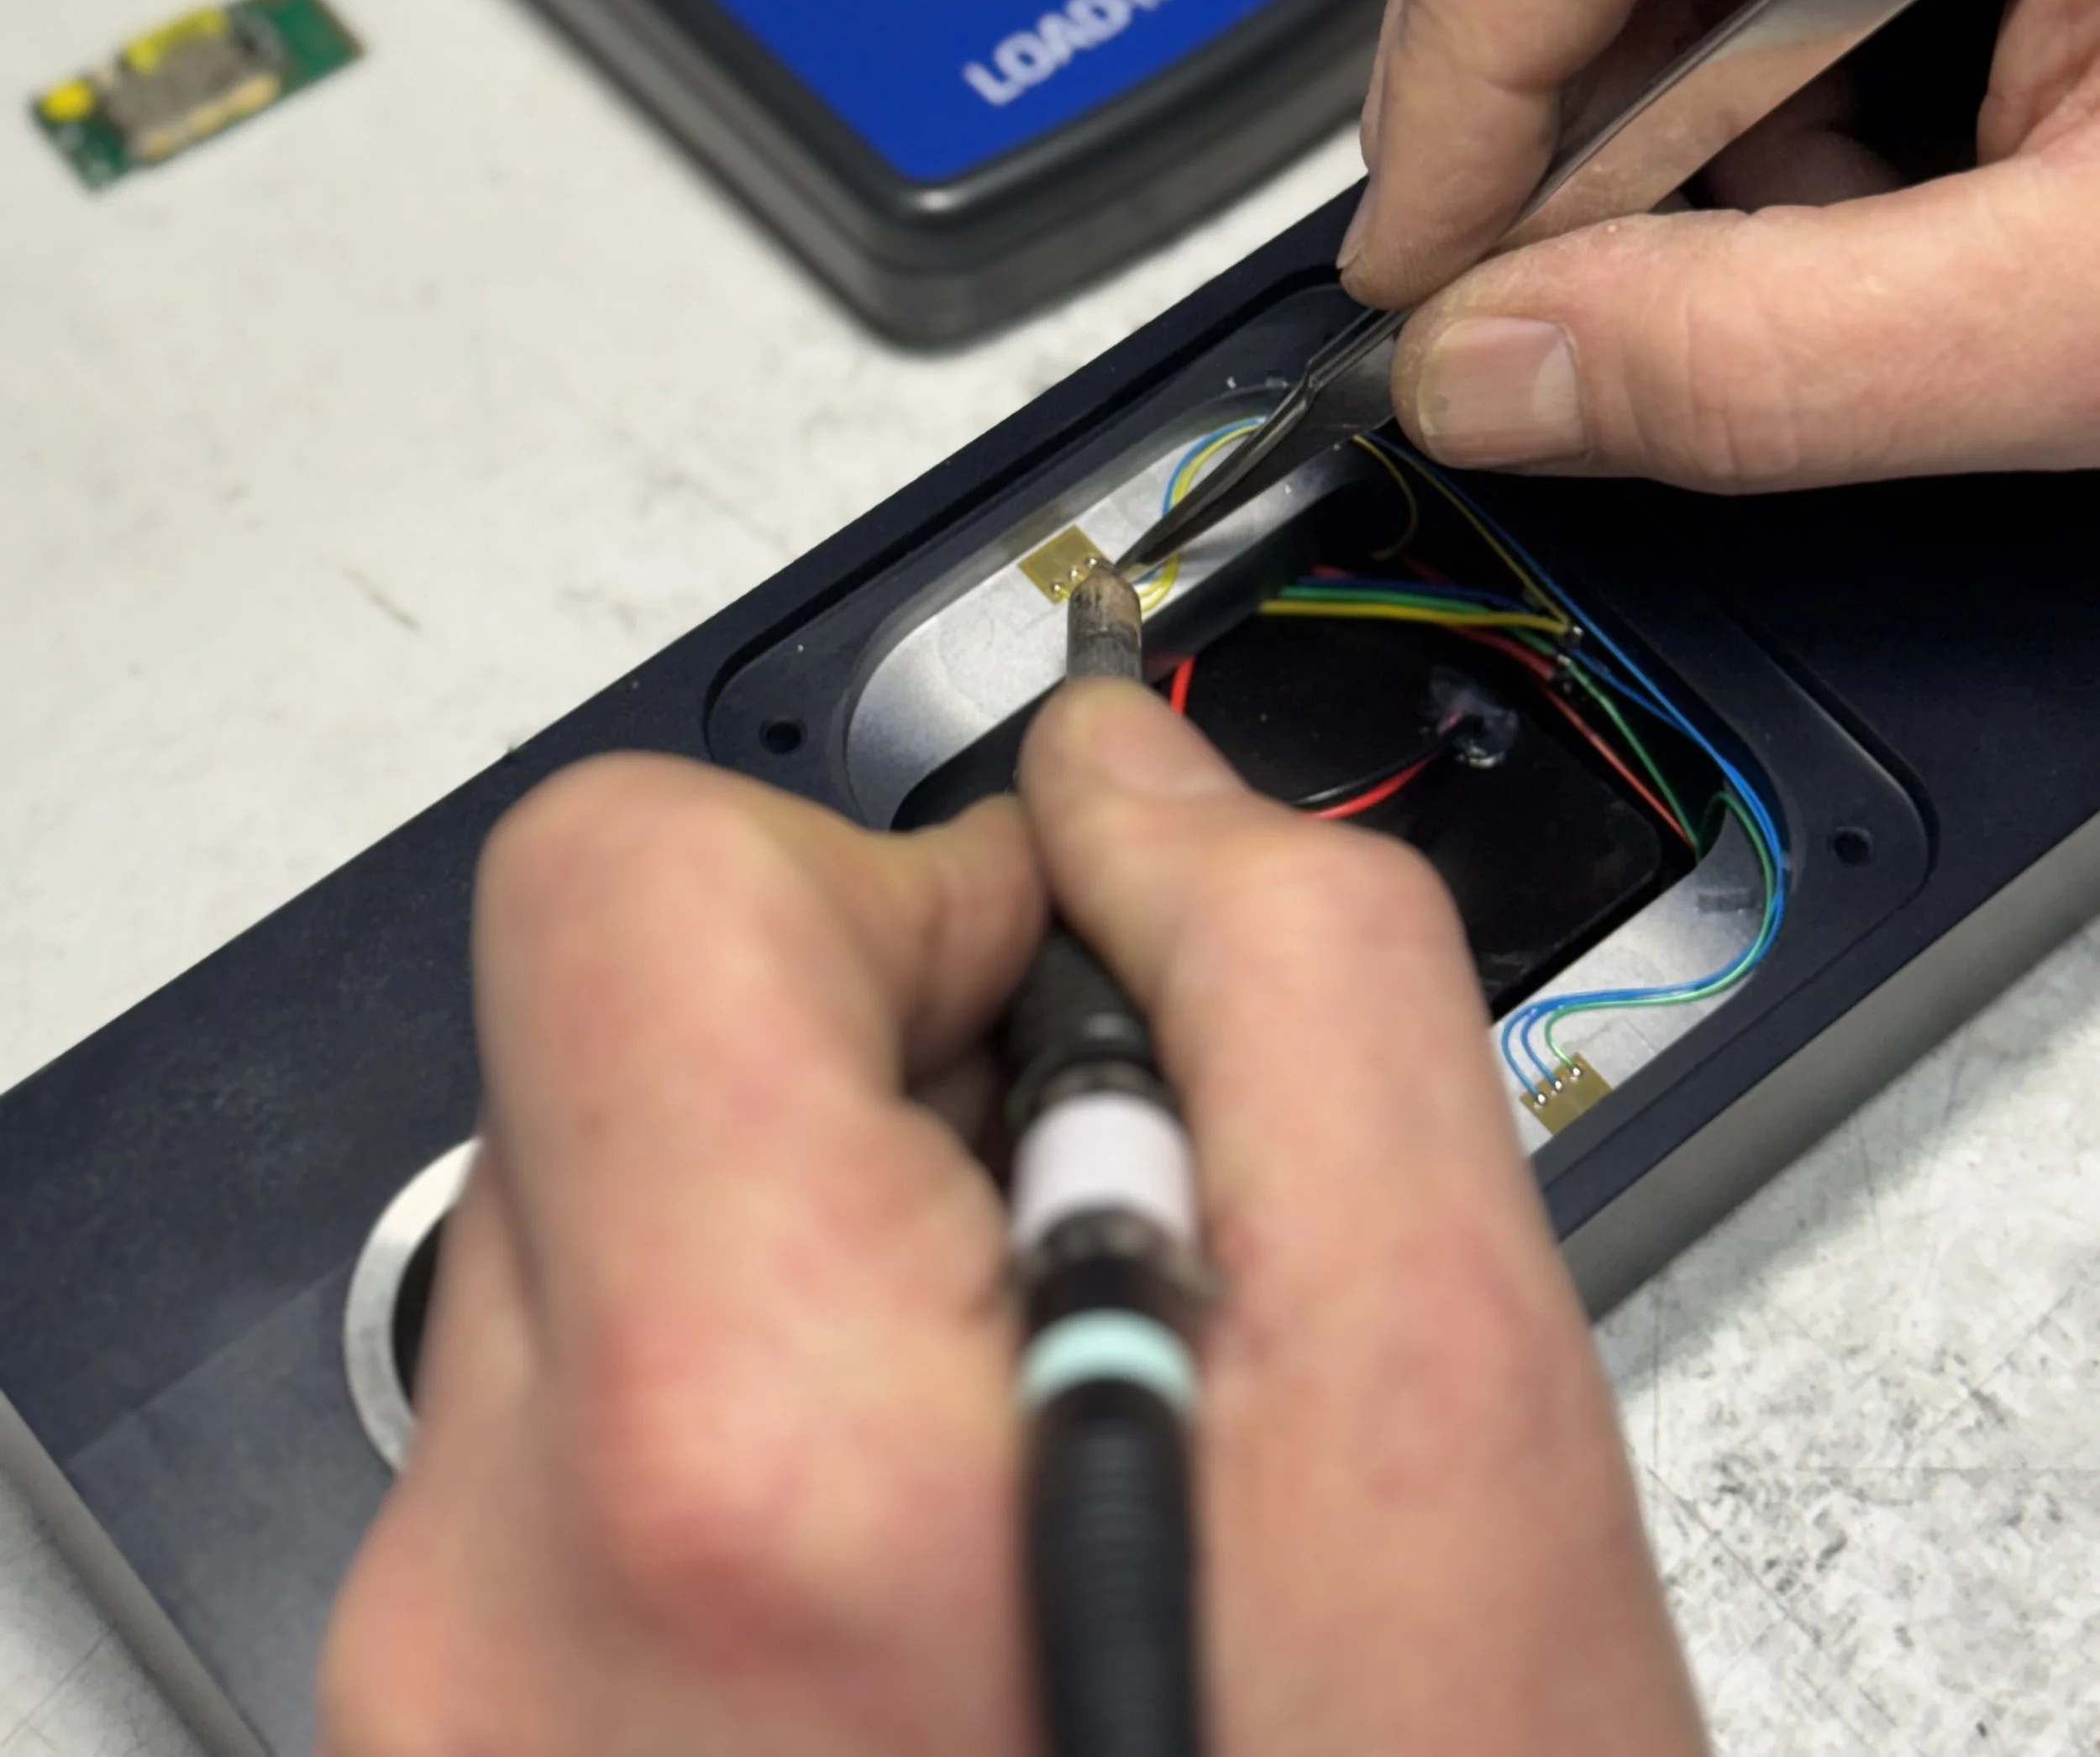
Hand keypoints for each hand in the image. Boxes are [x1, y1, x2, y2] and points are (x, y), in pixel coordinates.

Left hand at [320, 696, 1704, 1756]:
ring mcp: (450, 1699)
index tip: (1034, 988)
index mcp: (733, 1441)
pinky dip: (752, 1424)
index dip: (864, 870)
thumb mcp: (1445, 1368)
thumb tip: (1108, 780)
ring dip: (814, 1257)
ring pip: (597, 1237)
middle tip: (1074, 1249)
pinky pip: (575, 1435)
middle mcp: (501, 1587)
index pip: (615, 880)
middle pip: (603, 1050)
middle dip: (864, 1070)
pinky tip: (927, 1563)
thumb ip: (1283, 969)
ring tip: (1018, 1445)